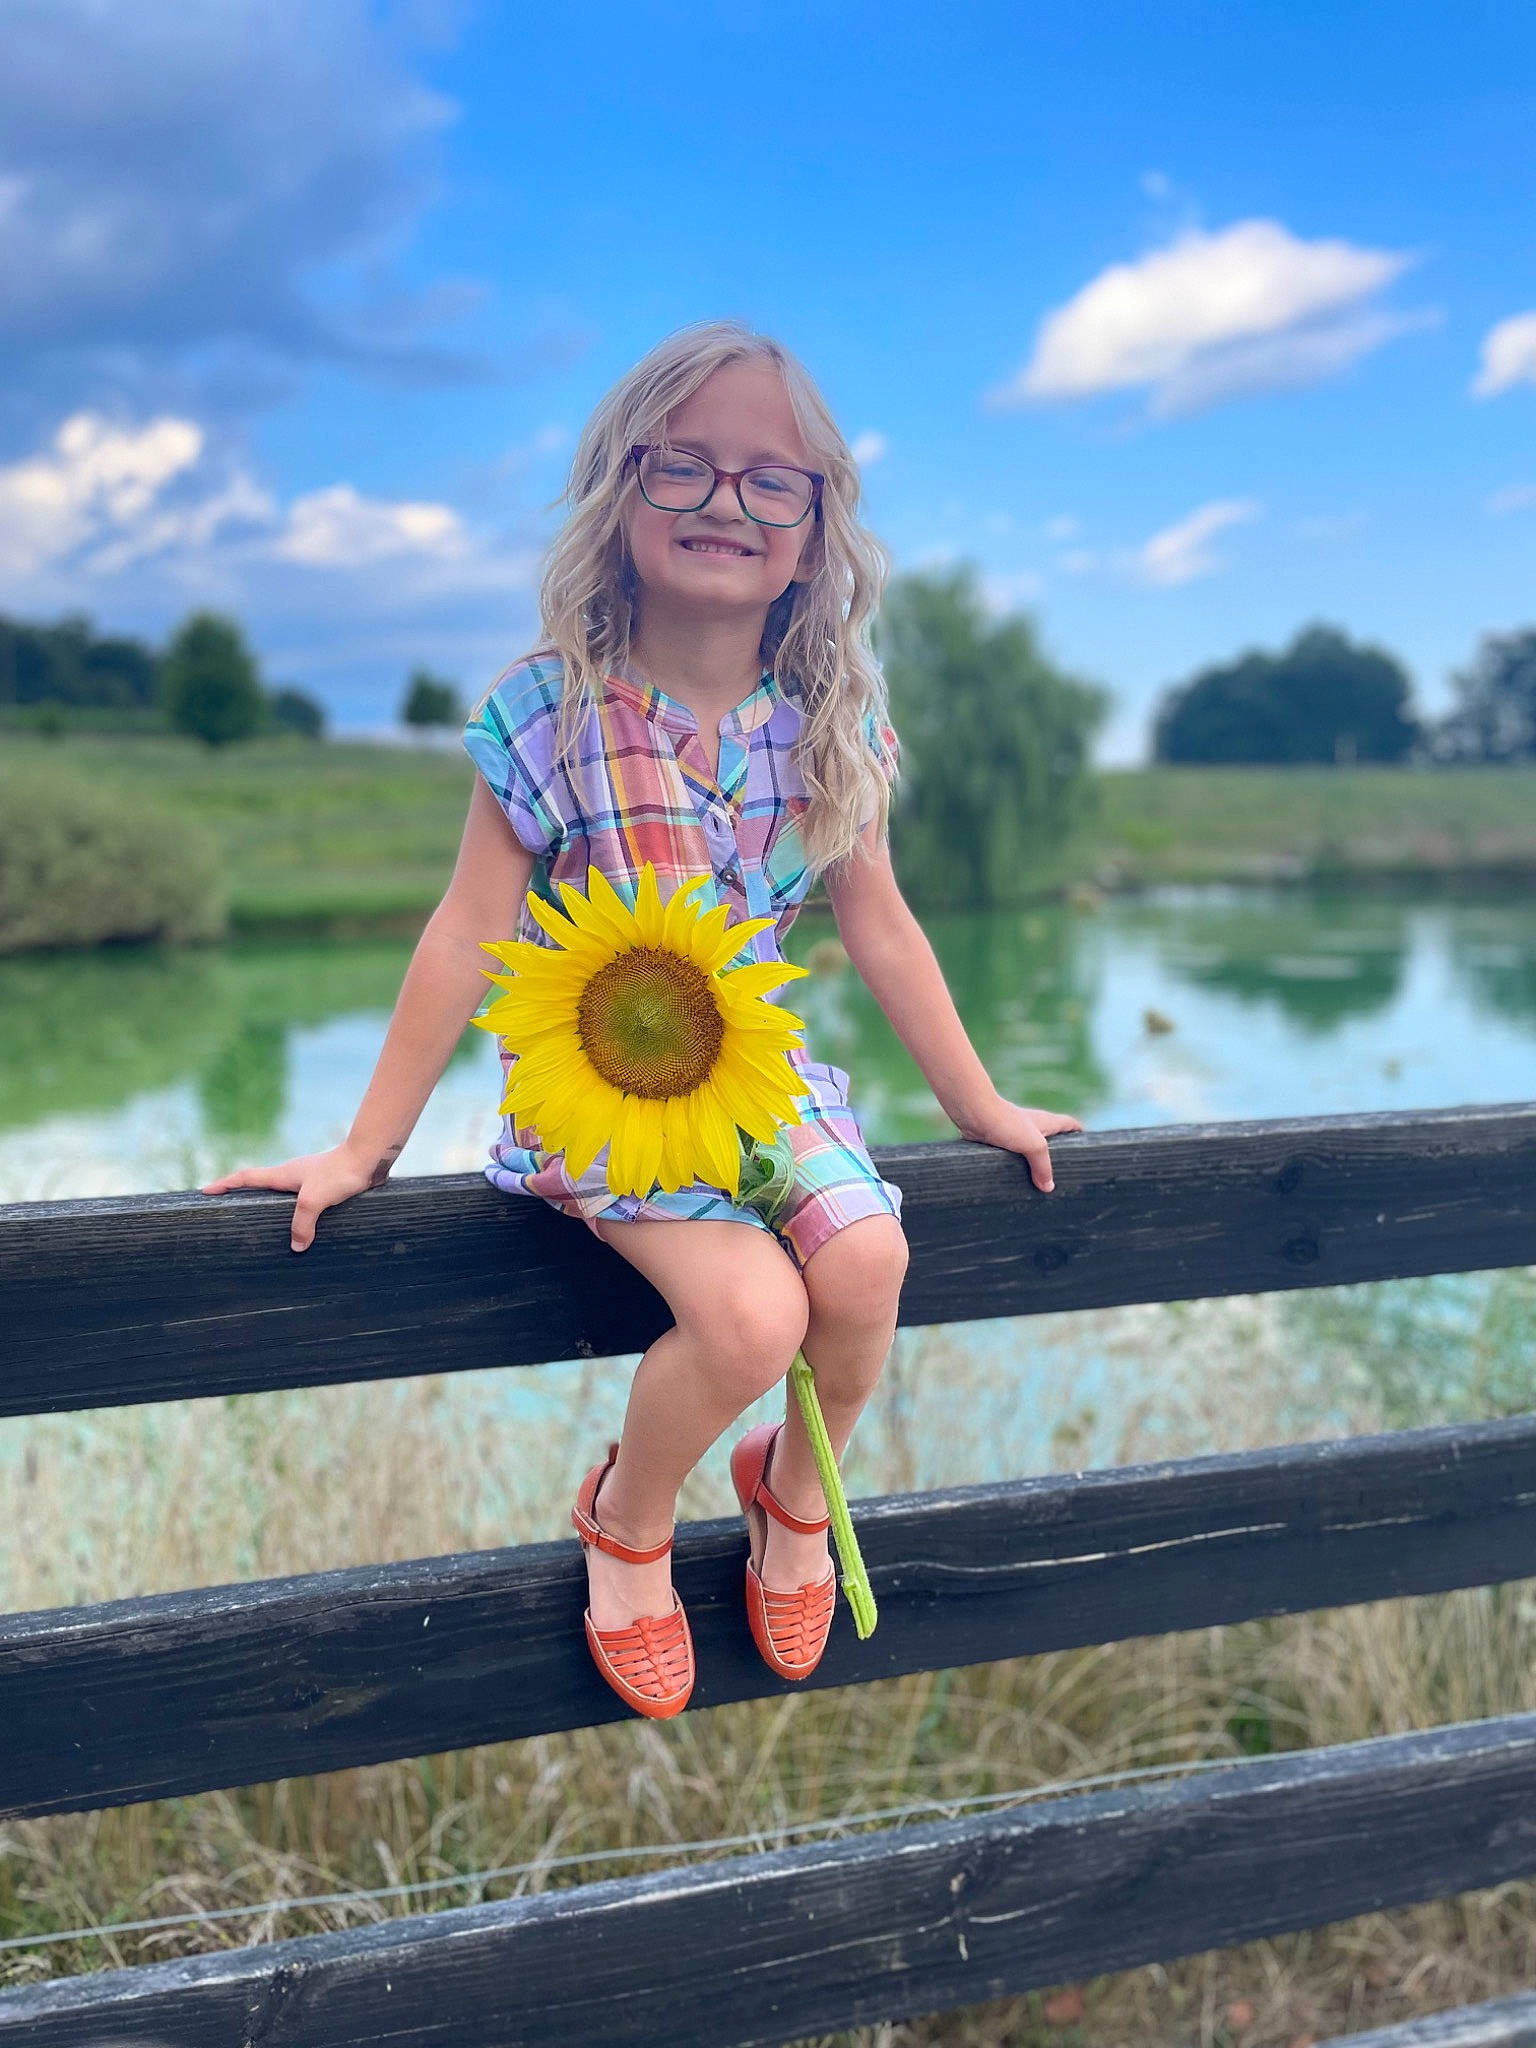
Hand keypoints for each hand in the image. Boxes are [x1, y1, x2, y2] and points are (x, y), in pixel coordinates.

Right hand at [199, 1140, 394, 1251]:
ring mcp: (308, 1179)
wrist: (368, 1159)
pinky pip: (303, 1200)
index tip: (206, 1191)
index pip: (245, 1178)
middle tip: (229, 1207)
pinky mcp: (324, 1185)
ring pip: (283, 1193)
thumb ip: (302, 1224)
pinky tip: (304, 1226)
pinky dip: (296, 1211)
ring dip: (271, 1204)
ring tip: (263, 1223)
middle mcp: (292, 1175)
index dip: (225, 1184)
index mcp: (282, 1175)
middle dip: (243, 1194)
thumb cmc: (339, 1173)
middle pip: (260, 1184)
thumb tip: (296, 1247)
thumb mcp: (314, 1201)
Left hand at [951, 1093, 1082, 1193]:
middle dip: (1057, 1154)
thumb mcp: (1034, 1146)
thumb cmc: (1007, 1123)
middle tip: (1063, 1175)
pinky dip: (1015, 1165)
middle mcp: (1033, 1126)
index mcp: (1047, 1122)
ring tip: (1038, 1183)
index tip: (1086, 1146)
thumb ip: (1043, 1167)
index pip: (1070, 1124)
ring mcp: (1015, 1132)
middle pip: (1051, 1139)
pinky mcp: (999, 1139)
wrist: (975, 1114)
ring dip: (1033, 1163)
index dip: (1079, 1133)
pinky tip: (1014, 1179)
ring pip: (1029, 1149)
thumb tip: (1048, 1187)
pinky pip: (1012, 1154)